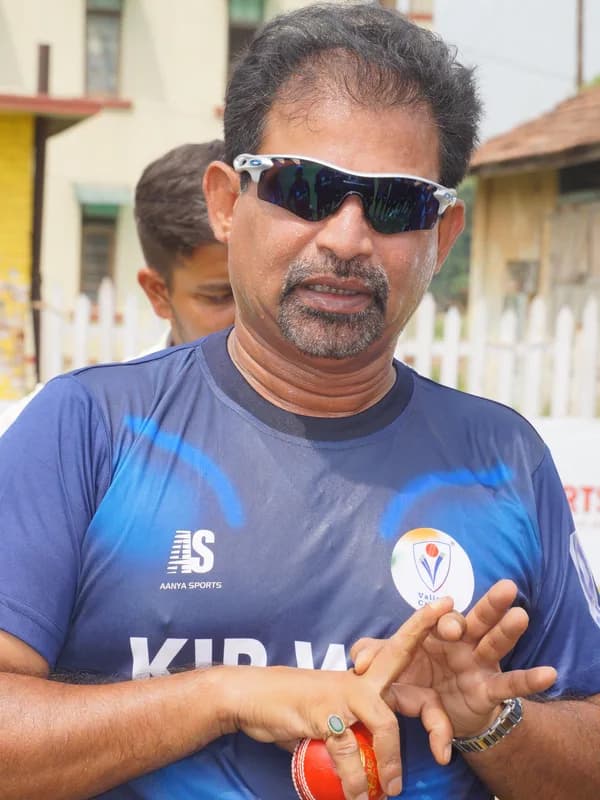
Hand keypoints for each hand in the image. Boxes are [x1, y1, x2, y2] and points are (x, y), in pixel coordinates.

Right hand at [220, 597, 454, 799]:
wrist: (249, 697)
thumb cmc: (288, 705)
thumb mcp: (327, 717)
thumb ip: (350, 732)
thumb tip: (360, 764)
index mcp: (360, 677)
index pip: (396, 649)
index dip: (420, 627)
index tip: (444, 603)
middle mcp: (356, 679)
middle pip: (397, 653)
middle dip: (421, 632)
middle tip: (447, 615)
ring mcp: (342, 694)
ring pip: (384, 725)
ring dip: (390, 763)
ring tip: (390, 791)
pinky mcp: (325, 715)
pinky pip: (350, 752)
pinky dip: (356, 780)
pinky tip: (356, 796)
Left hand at [352, 580, 556, 740]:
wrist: (438, 719)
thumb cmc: (415, 683)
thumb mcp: (392, 673)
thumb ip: (377, 661)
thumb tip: (358, 662)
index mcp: (432, 634)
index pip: (434, 619)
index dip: (436, 614)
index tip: (444, 606)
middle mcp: (459, 642)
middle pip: (474, 618)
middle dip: (485, 605)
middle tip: (499, 591)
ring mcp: (478, 663)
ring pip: (495, 641)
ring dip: (507, 628)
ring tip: (521, 614)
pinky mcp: (490, 688)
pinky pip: (512, 684)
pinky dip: (530, 680)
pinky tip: (550, 673)